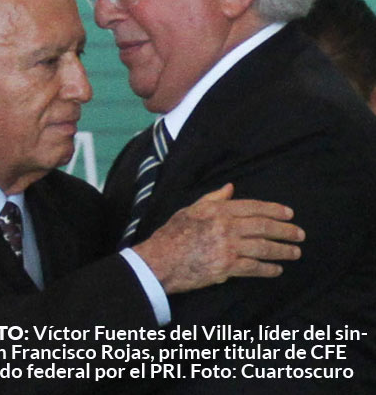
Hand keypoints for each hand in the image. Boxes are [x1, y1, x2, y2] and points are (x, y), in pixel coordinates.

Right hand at [135, 183, 304, 293]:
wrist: (159, 261)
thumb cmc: (172, 234)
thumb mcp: (190, 210)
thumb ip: (213, 199)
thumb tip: (230, 188)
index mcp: (217, 211)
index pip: (253, 207)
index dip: (274, 210)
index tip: (289, 214)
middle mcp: (225, 227)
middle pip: (263, 227)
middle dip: (285, 231)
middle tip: (300, 234)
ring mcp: (227, 248)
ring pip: (263, 248)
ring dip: (282, 250)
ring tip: (295, 252)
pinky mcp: (226, 267)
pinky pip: (254, 267)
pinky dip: (268, 269)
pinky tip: (277, 270)